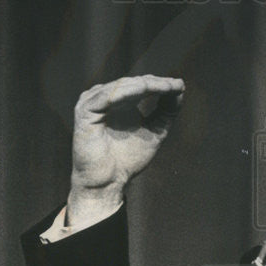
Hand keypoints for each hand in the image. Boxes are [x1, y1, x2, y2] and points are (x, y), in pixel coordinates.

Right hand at [68, 75, 184, 224]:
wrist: (108, 182)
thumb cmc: (128, 160)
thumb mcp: (154, 132)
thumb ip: (166, 112)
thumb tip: (180, 89)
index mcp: (118, 101)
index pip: (141, 85)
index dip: (161, 84)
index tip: (181, 85)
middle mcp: (105, 98)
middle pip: (133, 84)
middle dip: (156, 83)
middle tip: (175, 85)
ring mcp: (93, 103)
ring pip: (121, 87)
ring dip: (144, 85)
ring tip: (163, 87)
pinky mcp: (85, 111)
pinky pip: (106, 97)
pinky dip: (125, 92)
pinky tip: (142, 90)